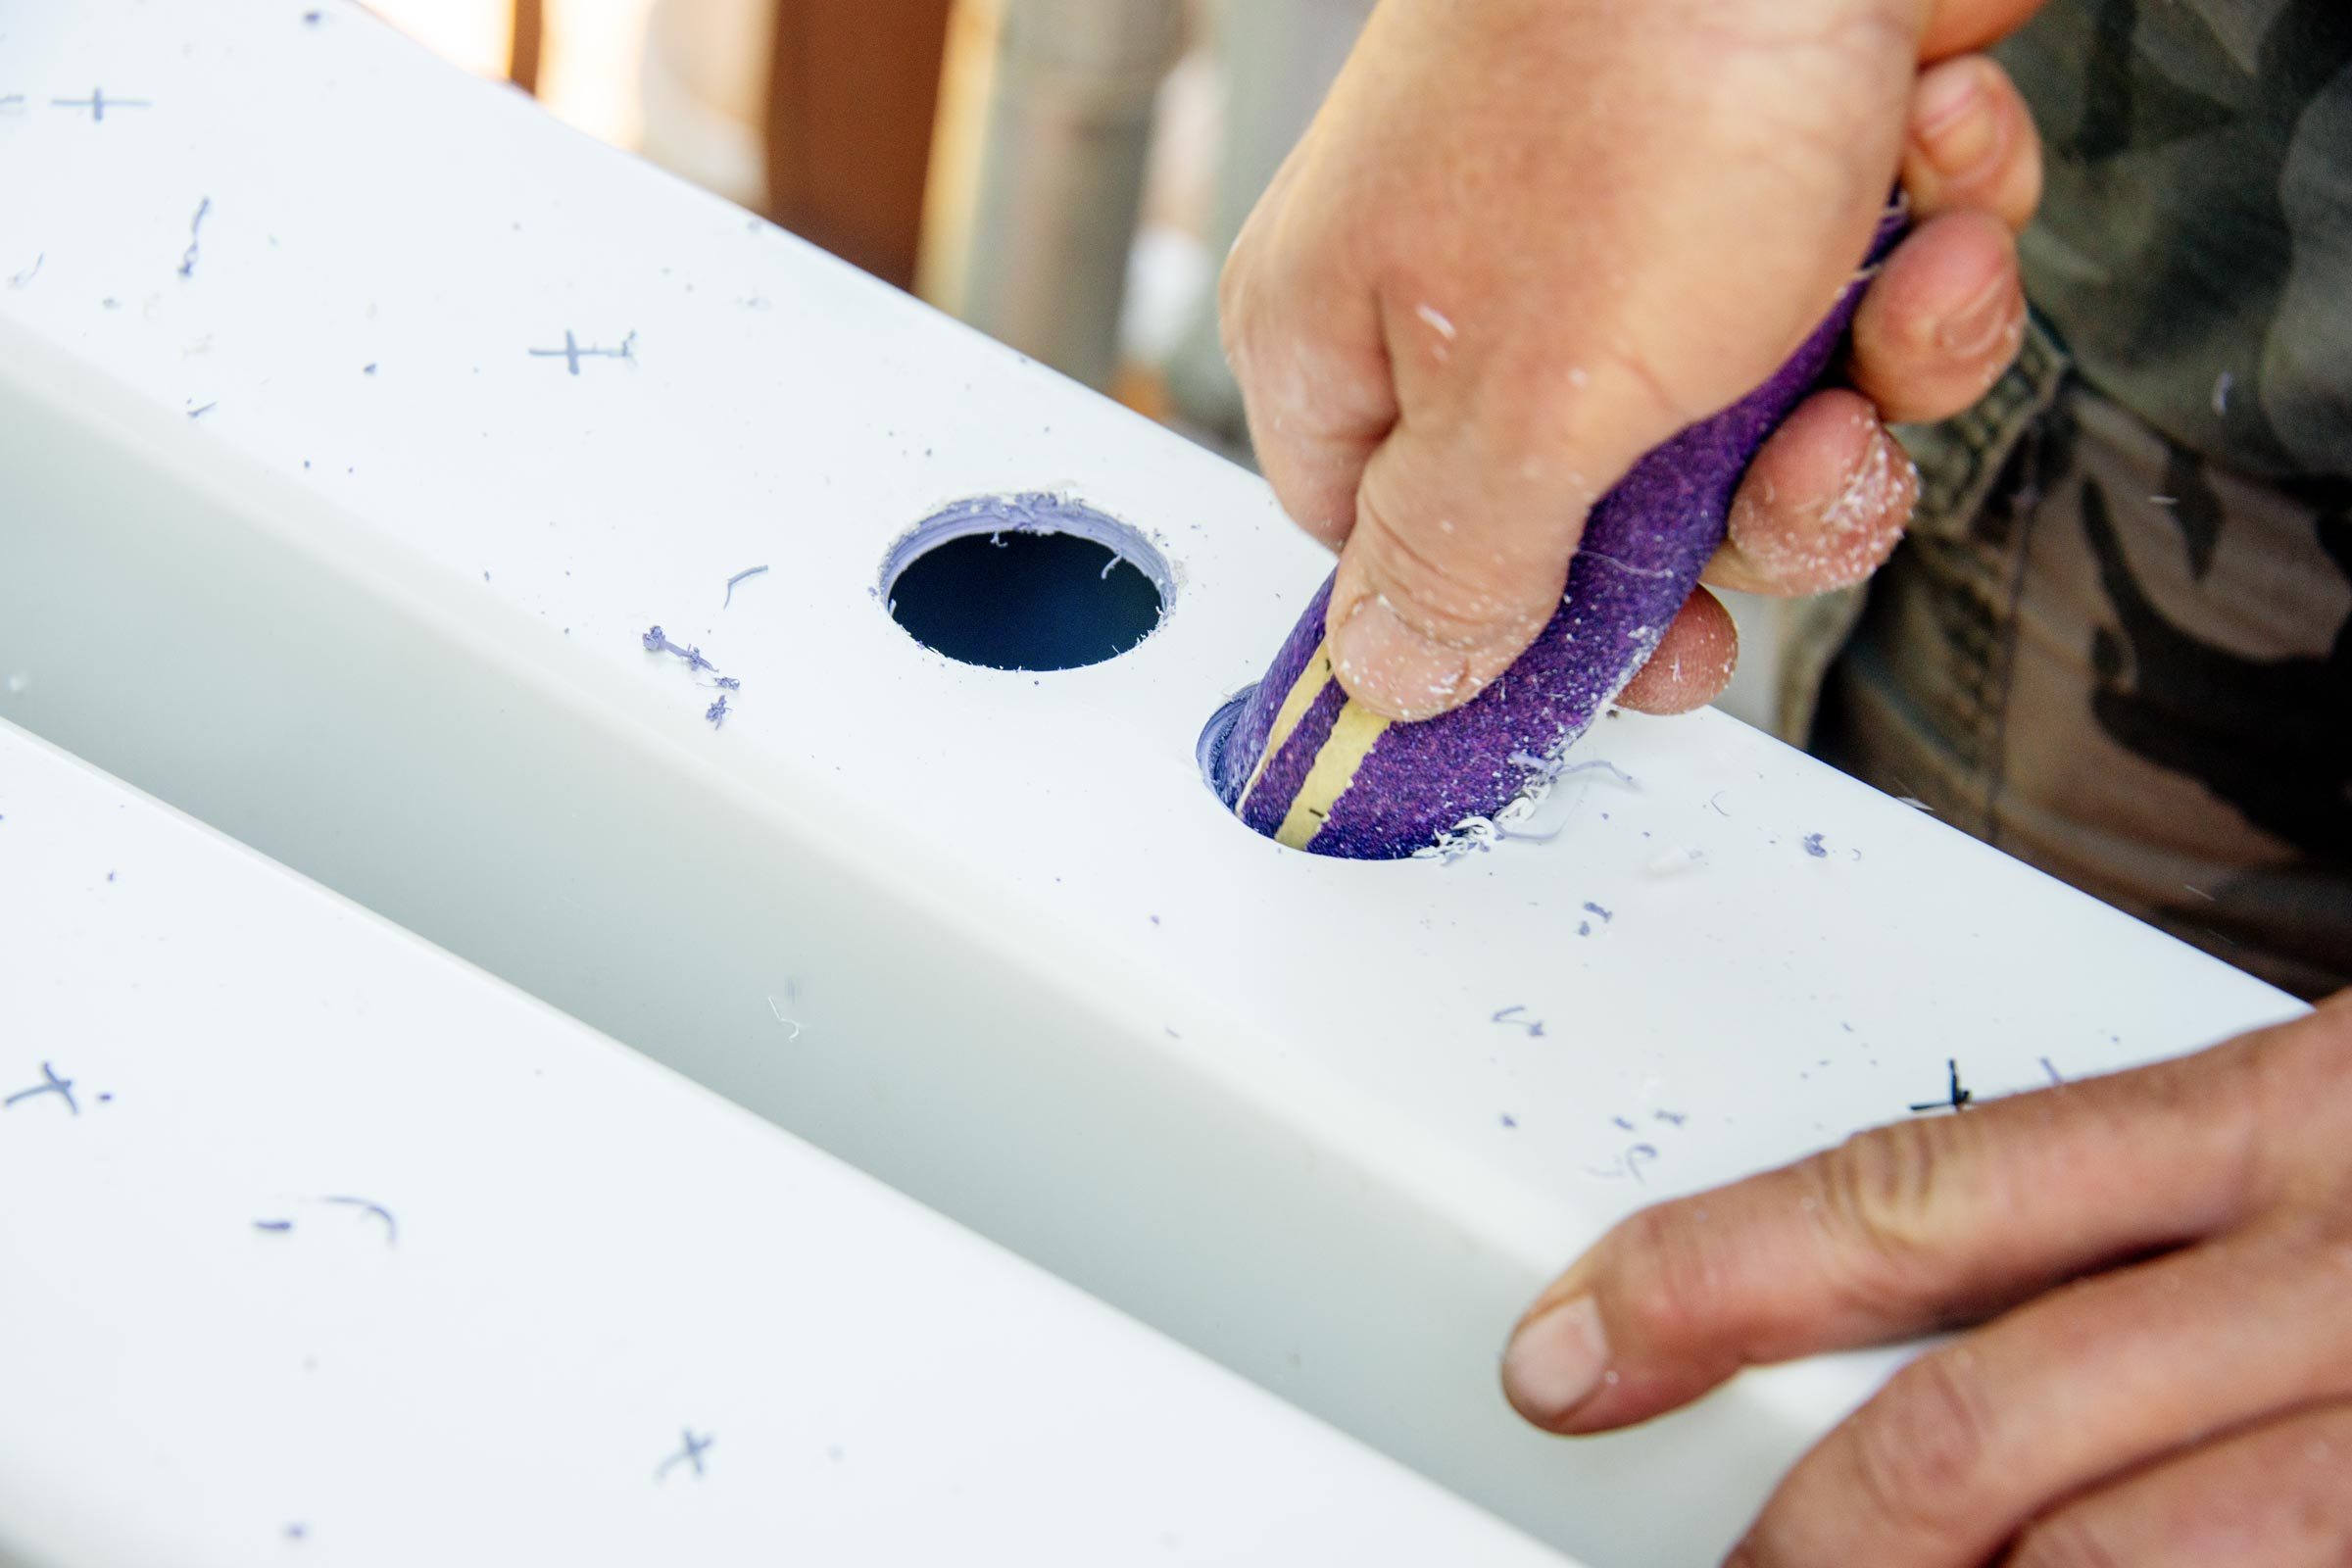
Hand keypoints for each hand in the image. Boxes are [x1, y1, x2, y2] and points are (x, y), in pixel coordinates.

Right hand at [1222, 0, 2047, 719]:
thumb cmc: (1627, 70)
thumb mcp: (1528, 396)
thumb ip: (1457, 568)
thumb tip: (1388, 688)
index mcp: (1357, 357)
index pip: (1415, 568)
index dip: (1545, 635)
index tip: (1653, 652)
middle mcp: (1482, 302)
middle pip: (1623, 519)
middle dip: (1760, 504)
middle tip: (1804, 457)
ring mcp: (1628, 232)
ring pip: (1766, 418)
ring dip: (1871, 372)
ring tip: (1894, 275)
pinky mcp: (1760, 171)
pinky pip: (1855, 297)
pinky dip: (1923, 255)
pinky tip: (1921, 174)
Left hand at [1501, 994, 2351, 1565]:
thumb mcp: (2334, 1134)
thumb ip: (2146, 1203)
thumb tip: (1940, 1304)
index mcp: (2273, 1120)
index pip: (1918, 1192)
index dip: (1709, 1284)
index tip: (1569, 1352)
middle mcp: (2333, 1276)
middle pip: (1971, 1425)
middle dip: (1808, 1534)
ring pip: (2092, 1566)